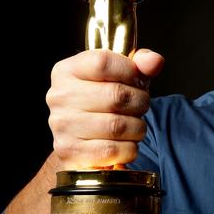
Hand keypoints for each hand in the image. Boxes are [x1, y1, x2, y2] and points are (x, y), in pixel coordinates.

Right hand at [46, 48, 163, 168]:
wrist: (82, 138)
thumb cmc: (104, 101)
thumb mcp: (121, 75)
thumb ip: (140, 63)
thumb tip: (154, 62)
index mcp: (67, 70)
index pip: (103, 62)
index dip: (130, 72)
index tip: (138, 81)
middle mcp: (59, 96)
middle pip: (116, 96)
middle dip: (140, 102)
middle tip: (140, 106)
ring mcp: (61, 125)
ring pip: (118, 126)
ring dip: (137, 128)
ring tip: (134, 125)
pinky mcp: (68, 152)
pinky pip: (112, 151)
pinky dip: (129, 149)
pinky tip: (125, 143)